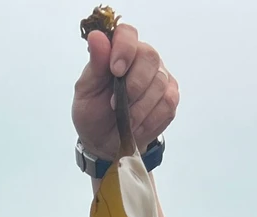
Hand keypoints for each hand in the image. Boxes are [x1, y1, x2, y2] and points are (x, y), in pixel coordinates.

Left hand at [72, 23, 179, 159]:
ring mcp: (160, 76)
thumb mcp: (86, 91)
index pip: (128, 34)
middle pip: (150, 58)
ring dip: (139, 108)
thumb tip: (96, 36)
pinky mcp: (170, 97)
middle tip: (116, 105)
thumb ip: (94, 64)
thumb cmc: (94, 112)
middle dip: (133, 86)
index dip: (124, 49)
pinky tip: (137, 126)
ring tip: (125, 120)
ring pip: (159, 83)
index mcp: (120, 50)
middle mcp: (143, 58)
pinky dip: (150, 119)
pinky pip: (168, 103)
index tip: (116, 71)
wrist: (104, 142)